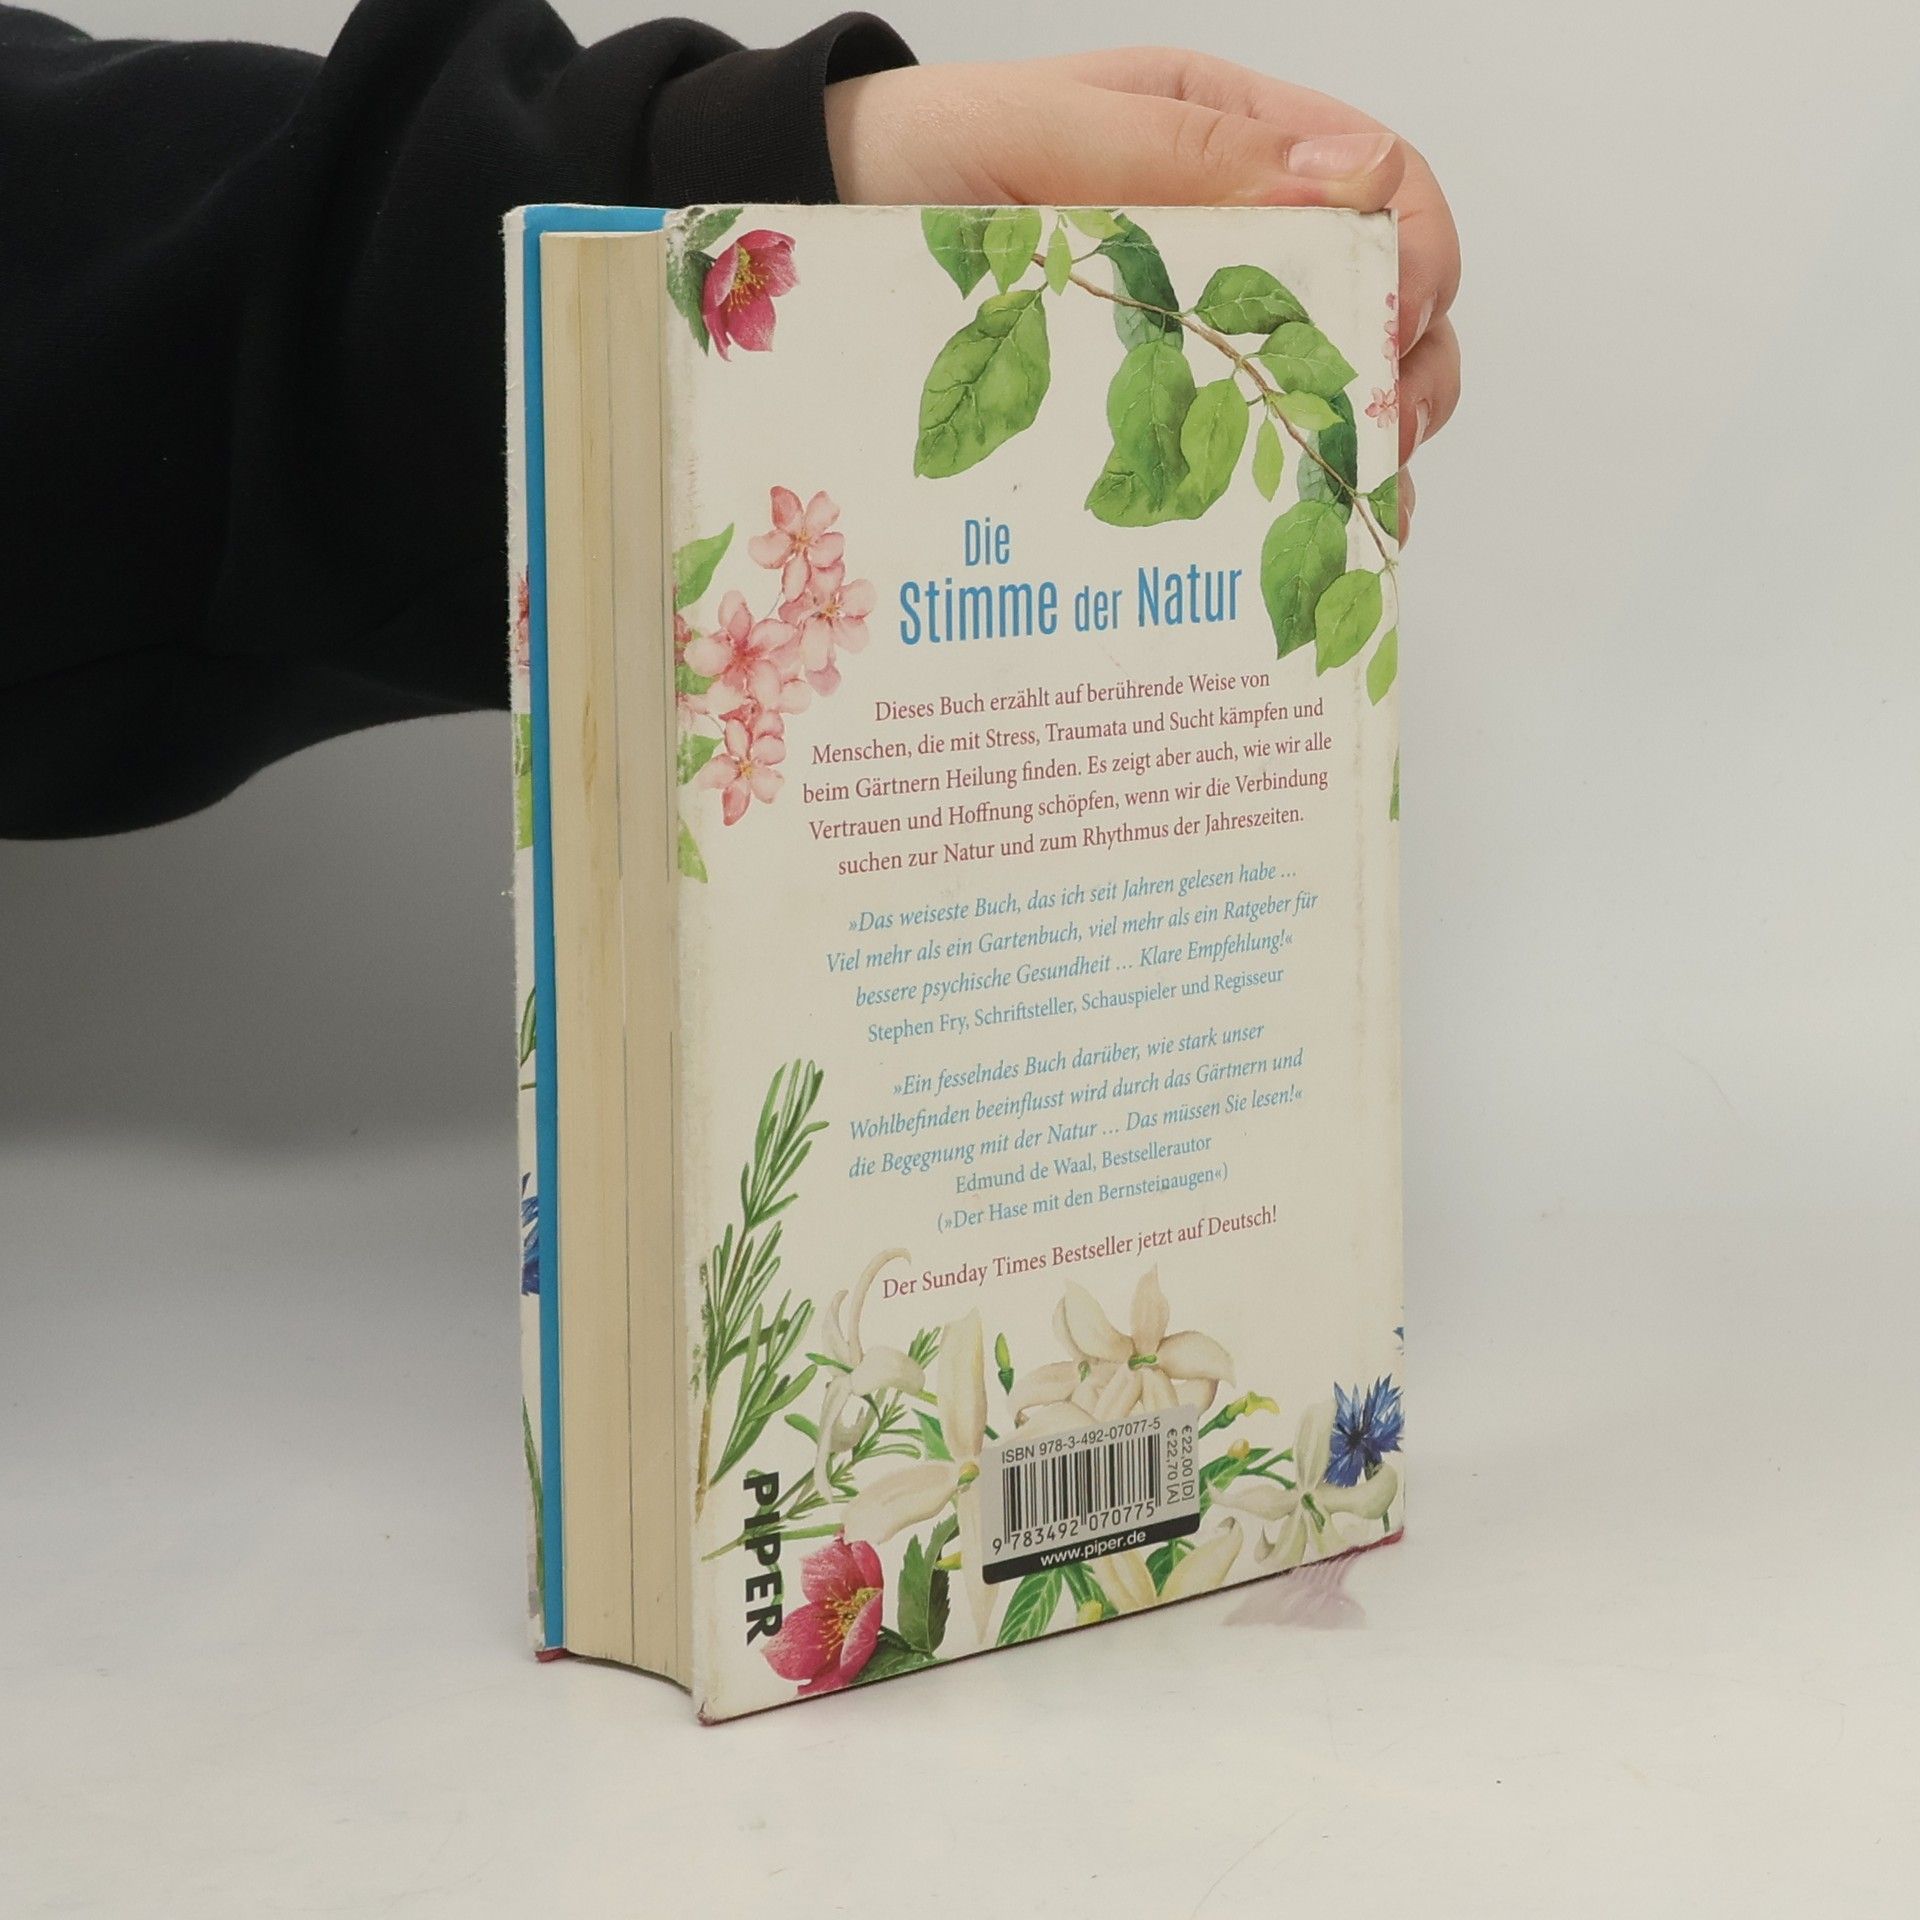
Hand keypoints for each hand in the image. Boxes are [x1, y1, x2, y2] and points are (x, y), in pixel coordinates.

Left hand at [826, 47, 1458, 538]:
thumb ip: (1189, 152)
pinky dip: (1291, 499)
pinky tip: (1299, 538)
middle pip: (1383, 302)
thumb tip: (1356, 179)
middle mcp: (1237, 238)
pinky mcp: (1152, 414)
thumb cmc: (920, 160)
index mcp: (1233, 141)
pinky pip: (1246, 457)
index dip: (1415, 259)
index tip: (1391, 328)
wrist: (821, 222)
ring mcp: (1199, 333)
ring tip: (1359, 504)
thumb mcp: (1049, 131)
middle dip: (1403, 372)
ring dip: (1362, 445)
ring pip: (1331, 386)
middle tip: (1380, 443)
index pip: (1386, 187)